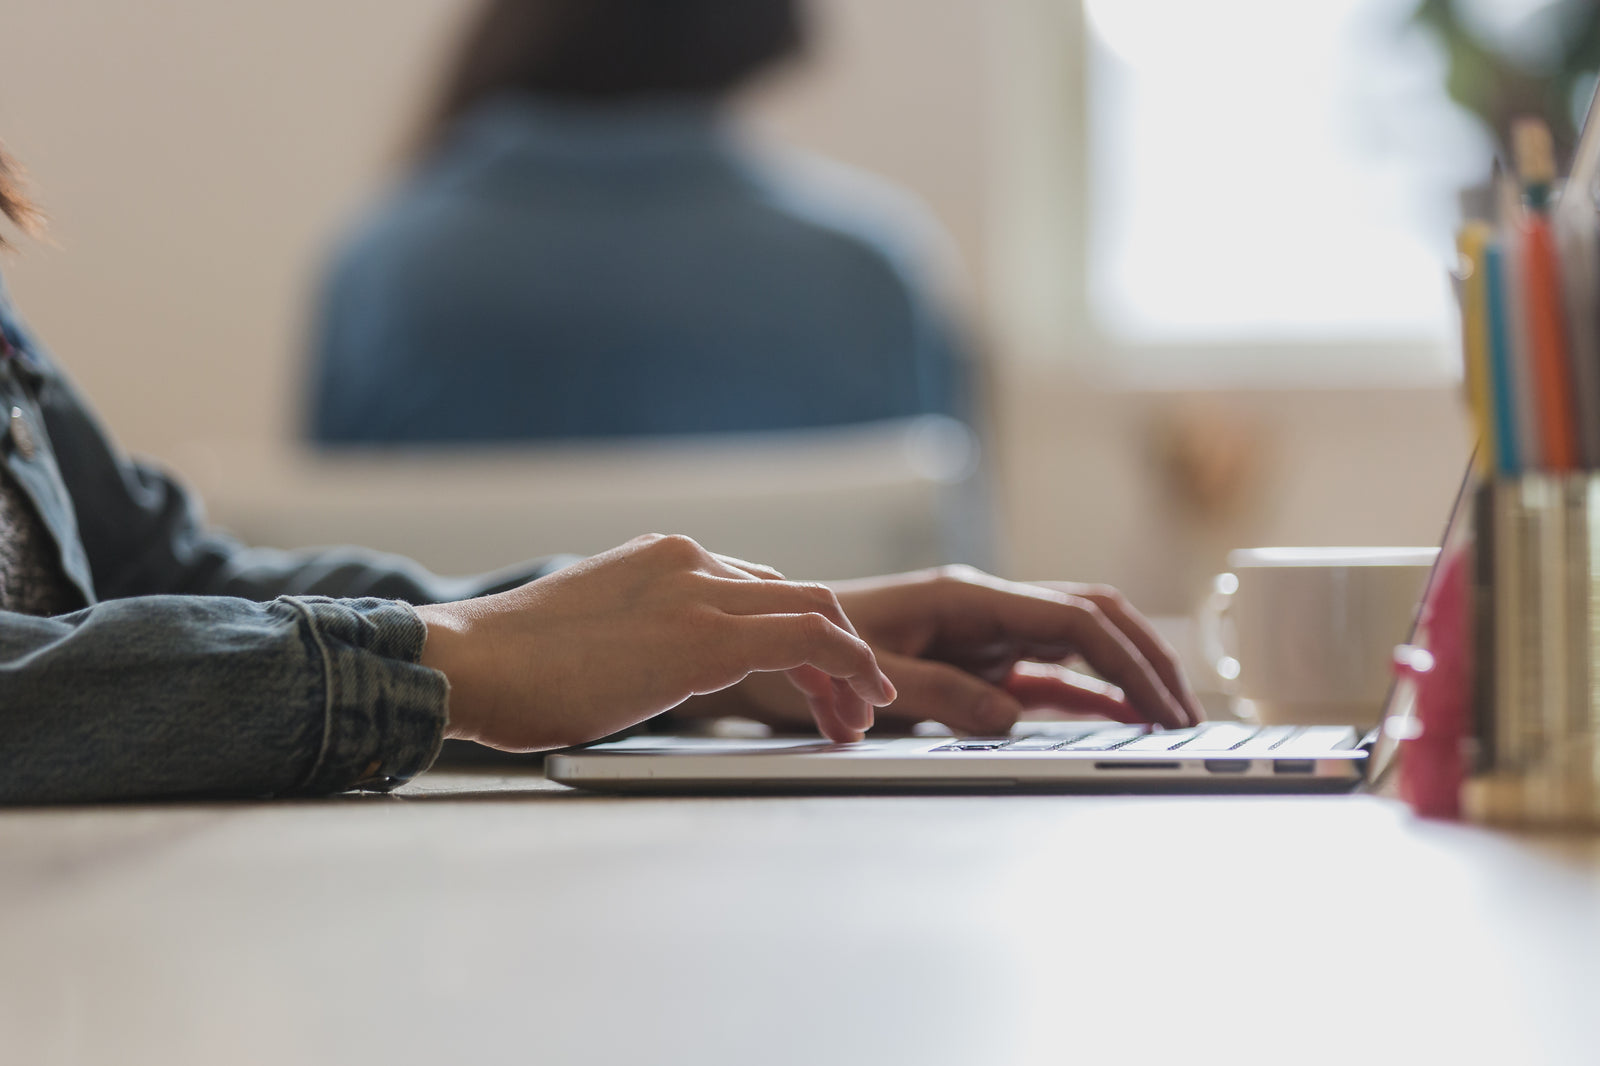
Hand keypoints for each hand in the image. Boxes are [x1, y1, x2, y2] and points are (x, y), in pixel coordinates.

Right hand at [415, 534, 896, 750]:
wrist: (469, 662)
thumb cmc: (512, 668)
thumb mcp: (593, 636)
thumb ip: (643, 639)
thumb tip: (658, 674)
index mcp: (662, 560)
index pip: (755, 589)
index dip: (795, 638)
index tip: (810, 686)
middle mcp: (689, 562)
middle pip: (794, 595)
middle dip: (835, 651)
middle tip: (851, 708)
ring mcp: (700, 592)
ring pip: (817, 610)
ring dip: (851, 666)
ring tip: (862, 720)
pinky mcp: (706, 638)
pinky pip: (809, 637)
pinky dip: (849, 666)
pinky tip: (862, 704)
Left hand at [685, 566, 1203, 735]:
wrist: (761, 647)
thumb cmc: (804, 654)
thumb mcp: (869, 677)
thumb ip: (941, 695)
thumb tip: (1011, 719)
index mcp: (965, 595)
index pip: (1070, 619)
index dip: (1125, 658)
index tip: (1160, 701)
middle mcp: (983, 605)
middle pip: (1090, 617)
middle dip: (1144, 658)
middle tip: (1183, 712)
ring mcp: (982, 632)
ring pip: (1077, 641)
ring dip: (1123, 674)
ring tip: (1166, 719)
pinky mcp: (974, 659)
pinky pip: (1044, 671)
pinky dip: (1086, 691)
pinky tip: (1117, 717)